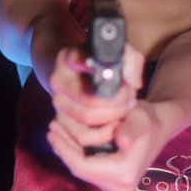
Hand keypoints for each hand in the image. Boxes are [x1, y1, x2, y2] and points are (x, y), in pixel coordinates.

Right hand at [47, 42, 144, 156]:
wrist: (81, 76)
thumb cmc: (105, 65)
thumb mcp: (120, 54)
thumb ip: (132, 62)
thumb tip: (133, 83)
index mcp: (69, 58)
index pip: (81, 62)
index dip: (106, 75)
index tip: (124, 81)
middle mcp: (58, 80)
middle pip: (90, 100)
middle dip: (118, 103)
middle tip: (131, 99)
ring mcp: (57, 102)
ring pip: (86, 120)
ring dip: (113, 118)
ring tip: (125, 109)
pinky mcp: (60, 121)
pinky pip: (83, 136)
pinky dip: (104, 133)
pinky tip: (116, 122)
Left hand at [47, 97, 170, 190]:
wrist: (160, 127)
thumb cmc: (148, 118)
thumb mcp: (140, 117)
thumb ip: (131, 129)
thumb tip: (122, 142)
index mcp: (124, 173)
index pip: (83, 167)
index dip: (64, 150)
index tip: (52, 131)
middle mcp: (121, 187)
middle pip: (80, 171)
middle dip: (63, 150)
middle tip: (51, 128)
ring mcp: (117, 189)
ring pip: (82, 172)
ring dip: (67, 152)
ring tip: (56, 130)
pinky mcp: (114, 185)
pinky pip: (88, 172)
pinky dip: (76, 156)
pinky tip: (67, 139)